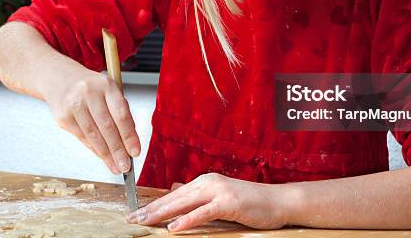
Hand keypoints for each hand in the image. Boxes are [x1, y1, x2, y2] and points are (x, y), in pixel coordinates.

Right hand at [44, 68, 139, 173]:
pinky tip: (101, 157)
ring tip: (115, 166)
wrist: (61, 79)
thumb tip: (130, 143)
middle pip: (107, 127)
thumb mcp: (110, 92)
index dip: (129, 136)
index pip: (121, 114)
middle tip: (125, 166)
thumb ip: (121, 113)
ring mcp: (74, 105)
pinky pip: (82, 137)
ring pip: (93, 135)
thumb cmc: (92, 88)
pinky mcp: (63, 116)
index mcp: (107, 85)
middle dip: (118, 150)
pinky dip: (93, 149)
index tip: (135, 152)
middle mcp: (89, 93)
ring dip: (105, 155)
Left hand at [126, 173, 286, 231]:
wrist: (278, 201)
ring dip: (163, 213)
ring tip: (145, 221)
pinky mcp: (229, 203)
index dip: (153, 205)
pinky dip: (188, 220)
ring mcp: (219, 191)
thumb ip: (198, 195)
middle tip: (131, 218)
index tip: (135, 213)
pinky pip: (204, 213)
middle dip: (151, 209)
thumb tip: (176, 189)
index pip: (174, 195)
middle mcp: (209, 182)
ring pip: (184, 203)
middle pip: (174, 198)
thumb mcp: (219, 196)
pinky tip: (174, 228)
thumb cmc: (251, 202)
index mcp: (205, 181)